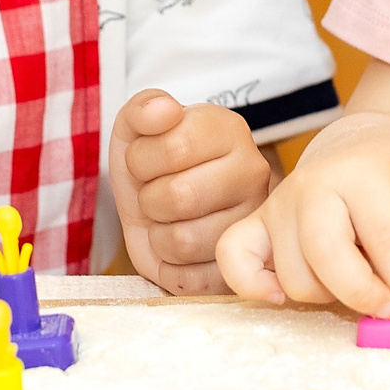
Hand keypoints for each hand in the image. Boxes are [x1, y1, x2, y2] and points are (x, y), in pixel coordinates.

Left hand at [109, 89, 273, 293]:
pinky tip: (177, 251)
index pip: (173, 148)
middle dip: (149, 200)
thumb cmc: (151, 165)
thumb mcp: (136, 128)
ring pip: (183, 241)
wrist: (160, 207)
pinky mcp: (244, 265)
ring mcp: (252, 223)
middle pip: (178, 197)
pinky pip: (192, 280)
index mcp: (229, 131)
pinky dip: (170, 269)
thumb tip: (164, 111)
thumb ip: (144, 109)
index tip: (146, 160)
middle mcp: (252, 173)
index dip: (141, 160)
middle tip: (156, 194)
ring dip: (158, 235)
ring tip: (169, 221)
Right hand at [214, 111, 389, 323]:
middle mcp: (314, 185)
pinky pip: (235, 259)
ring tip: (359, 284)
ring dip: (329, 296)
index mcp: (364, 174)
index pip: (383, 236)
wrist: (366, 149)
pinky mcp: (256, 223)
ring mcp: (280, 205)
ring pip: (293, 275)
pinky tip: (283, 297)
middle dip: (363, 294)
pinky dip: (253, 285)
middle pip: (326, 256)